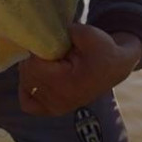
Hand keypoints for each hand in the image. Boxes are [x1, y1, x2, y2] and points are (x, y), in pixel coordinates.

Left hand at [19, 24, 141, 115]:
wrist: (115, 67)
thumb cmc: (103, 49)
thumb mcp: (85, 33)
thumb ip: (61, 32)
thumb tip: (40, 33)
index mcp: (67, 83)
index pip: (34, 65)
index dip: (37, 49)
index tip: (49, 41)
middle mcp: (60, 100)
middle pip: (28, 75)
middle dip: (34, 58)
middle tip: (49, 48)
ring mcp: (56, 107)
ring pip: (26, 85)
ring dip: (30, 69)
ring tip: (48, 60)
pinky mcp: (54, 109)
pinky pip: (28, 103)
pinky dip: (27, 89)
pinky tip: (36, 76)